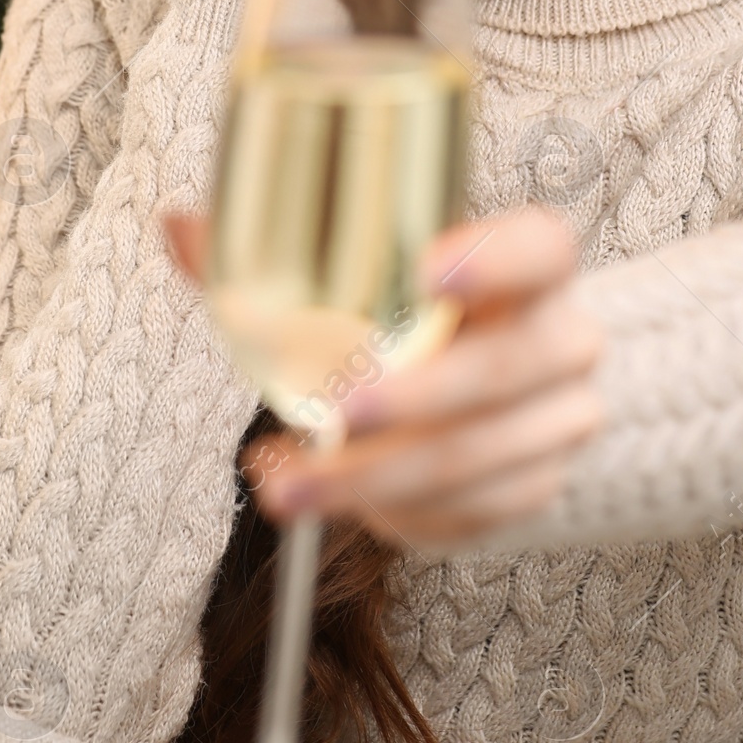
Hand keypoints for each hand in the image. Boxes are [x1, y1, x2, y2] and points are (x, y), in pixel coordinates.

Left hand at [164, 207, 604, 547]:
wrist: (492, 391)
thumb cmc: (415, 319)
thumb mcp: (364, 280)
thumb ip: (276, 255)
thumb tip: (179, 227)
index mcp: (530, 268)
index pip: (542, 248)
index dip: (496, 258)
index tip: (428, 269)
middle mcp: (562, 342)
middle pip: (510, 368)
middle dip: (423, 394)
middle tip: (344, 410)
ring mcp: (557, 423)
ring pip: (476, 458)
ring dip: (375, 480)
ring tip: (290, 488)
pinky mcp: (533, 490)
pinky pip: (467, 513)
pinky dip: (389, 514)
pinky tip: (325, 500)